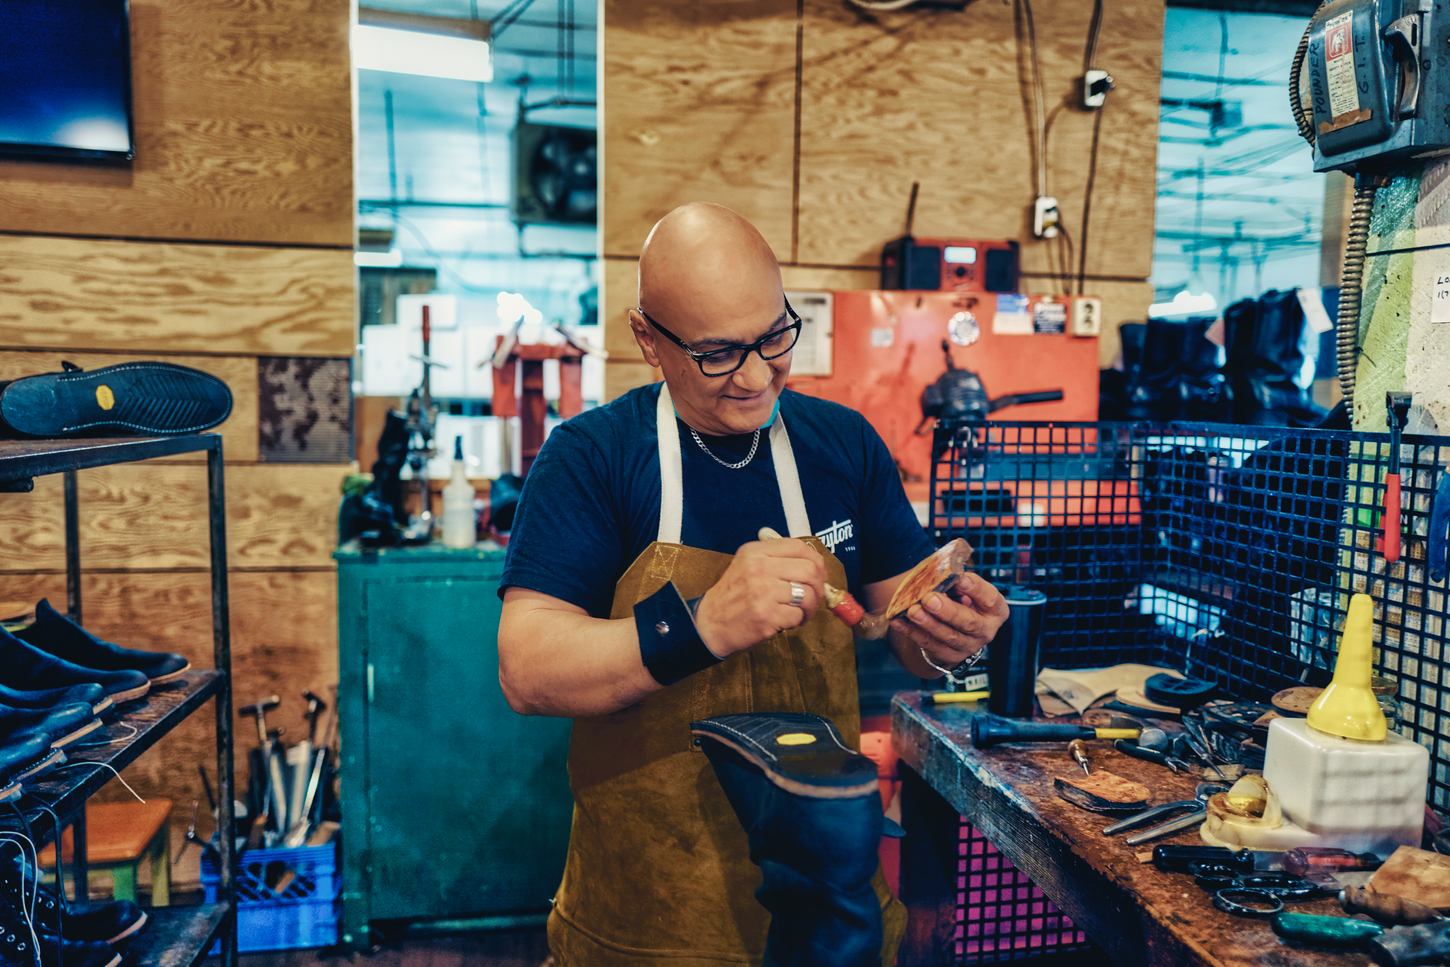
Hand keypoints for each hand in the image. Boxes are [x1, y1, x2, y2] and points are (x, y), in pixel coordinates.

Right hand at [694, 538, 827, 656]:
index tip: (818, 572)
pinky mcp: (767, 616)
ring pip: (808, 594)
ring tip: (801, 612)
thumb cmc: (732, 596)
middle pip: (809, 570)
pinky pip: (798, 615)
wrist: (709, 624)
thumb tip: (812, 562)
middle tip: (815, 595)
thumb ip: (775, 559)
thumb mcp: (746, 566)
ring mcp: (763, 592)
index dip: (816, 560)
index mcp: (755, 552)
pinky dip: (798, 621)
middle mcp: (759, 568)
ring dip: (810, 607)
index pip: (798, 547)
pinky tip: (787, 621)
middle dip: (818, 586)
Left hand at [890, 573, 1008, 668]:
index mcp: (994, 610)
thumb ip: (954, 581)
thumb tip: (939, 574)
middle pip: (969, 623)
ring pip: (948, 637)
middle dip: (948, 611)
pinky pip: (928, 645)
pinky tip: (899, 622)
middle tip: (930, 599)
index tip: (960, 578)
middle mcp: (985, 631)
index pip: (990, 599)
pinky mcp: (947, 657)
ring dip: (928, 624)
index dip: (976, 589)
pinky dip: (912, 633)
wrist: (951, 628)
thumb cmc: (958, 600)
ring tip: (913, 611)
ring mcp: (967, 647)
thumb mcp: (962, 588)